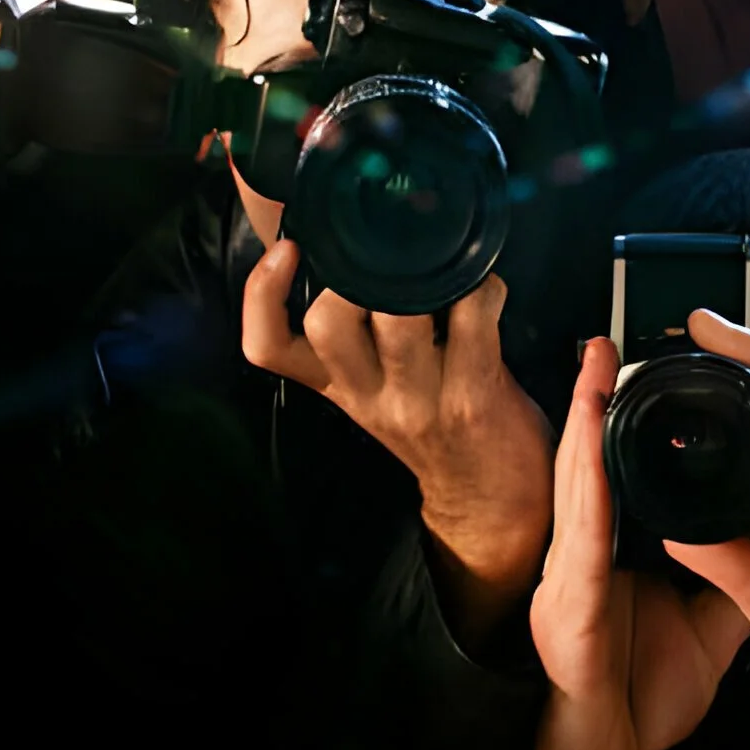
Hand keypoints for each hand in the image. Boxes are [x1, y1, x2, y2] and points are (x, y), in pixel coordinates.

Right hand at [242, 239, 552, 643]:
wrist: (488, 500)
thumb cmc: (438, 427)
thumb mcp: (378, 389)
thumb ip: (358, 336)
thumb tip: (355, 251)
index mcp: (336, 385)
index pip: (269, 347)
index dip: (261, 295)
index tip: (287, 249)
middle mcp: (367, 395)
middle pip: (328, 324)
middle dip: (353, 274)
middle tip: (387, 257)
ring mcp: (419, 399)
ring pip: (399, 316)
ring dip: (422, 273)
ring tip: (441, 263)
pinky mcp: (472, 397)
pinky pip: (473, 315)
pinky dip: (483, 287)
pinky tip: (484, 284)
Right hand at [506, 337, 749, 749]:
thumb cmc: (641, 699)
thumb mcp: (710, 626)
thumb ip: (739, 575)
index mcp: (619, 555)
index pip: (628, 471)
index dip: (628, 418)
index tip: (640, 368)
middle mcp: (588, 556)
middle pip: (594, 461)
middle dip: (596, 397)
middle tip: (605, 339)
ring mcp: (568, 579)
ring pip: (578, 482)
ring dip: (580, 420)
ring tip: (591, 365)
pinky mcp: (564, 607)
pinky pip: (578, 533)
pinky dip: (583, 480)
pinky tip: (586, 439)